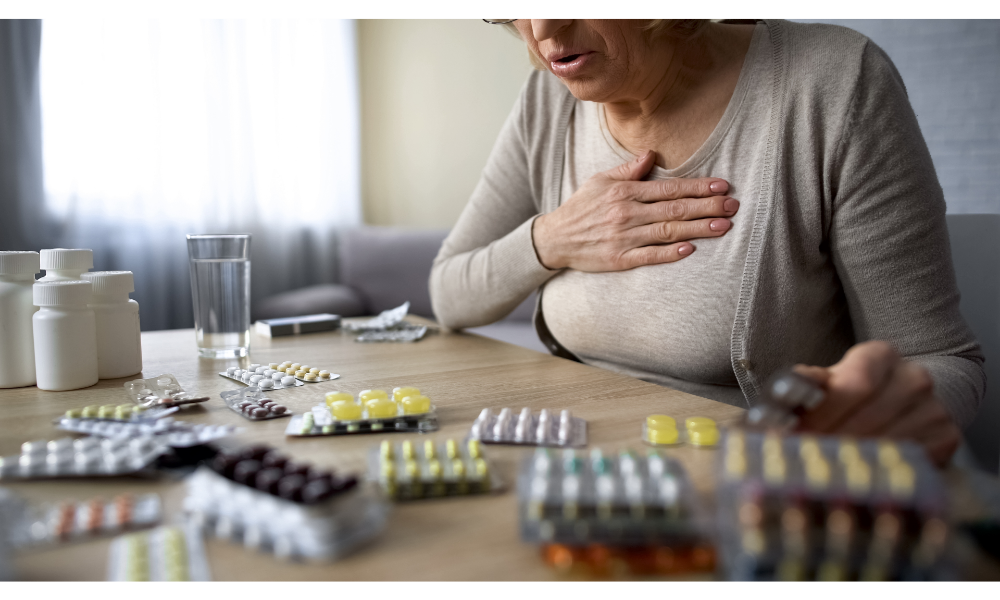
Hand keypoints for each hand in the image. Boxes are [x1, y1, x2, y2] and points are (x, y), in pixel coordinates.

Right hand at [531, 150, 738, 270]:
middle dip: (707, 207)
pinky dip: (670, 253)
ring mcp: (624, 238)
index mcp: (625, 192)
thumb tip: (651, 153)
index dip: (697, 187)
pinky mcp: (620, 259)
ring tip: (723, 226)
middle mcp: (627, 214)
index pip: (669, 188)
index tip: (722, 185)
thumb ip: (628, 169)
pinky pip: (649, 256)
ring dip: (698, 229)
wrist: (555, 239)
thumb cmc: (581, 208)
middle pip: (674, 210)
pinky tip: (690, 249)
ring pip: (667, 232)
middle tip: (733, 206)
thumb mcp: (600, 181)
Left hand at [793, 340, 960, 466]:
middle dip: (830, 441)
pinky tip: (854, 477)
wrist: (905, 401)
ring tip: (820, 471)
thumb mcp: (827, 382)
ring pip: (887, 443)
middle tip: (802, 461)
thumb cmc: (853, 394)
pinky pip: (908, 461)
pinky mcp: (946, 437)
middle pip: (870, 416)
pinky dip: (877, 472)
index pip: (855, 383)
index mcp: (880, 355)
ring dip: (850, 461)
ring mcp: (934, 407)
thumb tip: (786, 393)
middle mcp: (913, 377)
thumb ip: (806, 386)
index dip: (824, 413)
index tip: (796, 434)